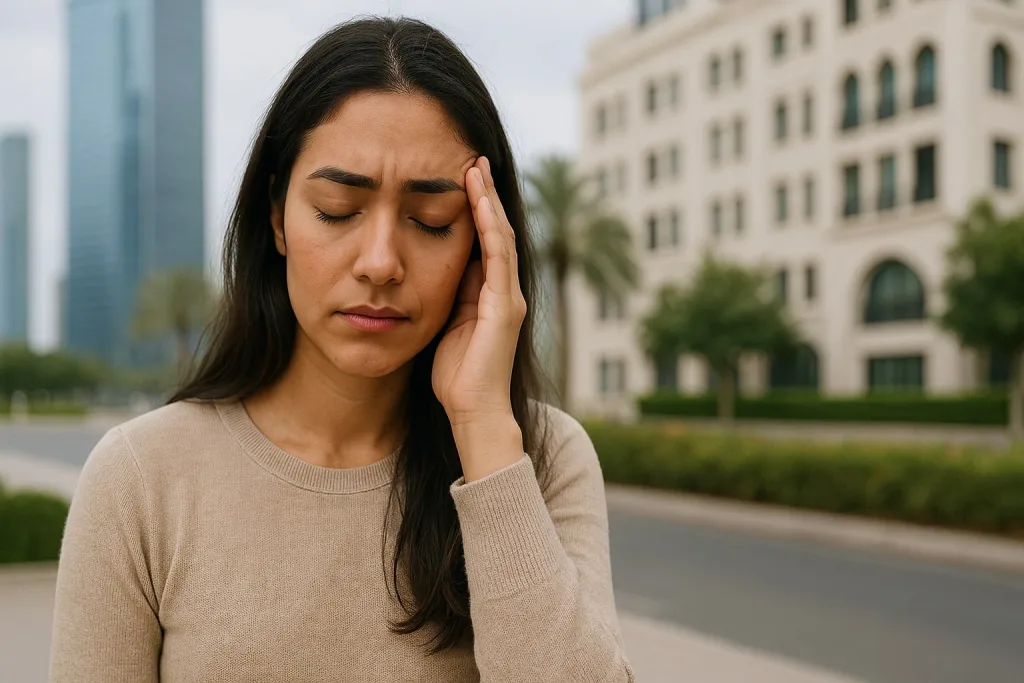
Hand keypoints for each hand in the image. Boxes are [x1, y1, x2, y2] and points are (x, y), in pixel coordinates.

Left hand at [432, 157, 525, 478]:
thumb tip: (425, 271)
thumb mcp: (443, 326)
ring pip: (500, 235)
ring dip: (486, 199)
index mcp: (488, 295)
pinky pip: (498, 254)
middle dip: (482, 194)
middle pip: (495, 230)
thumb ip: (444, 298)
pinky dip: (489, 223)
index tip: (457, 177)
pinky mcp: (506, 304)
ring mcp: (509, 296)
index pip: (482, 241)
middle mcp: (504, 290)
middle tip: (471, 158)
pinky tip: (478, 198)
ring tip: (474, 166)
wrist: (474, 412)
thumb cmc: (456, 378)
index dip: (472, 208)